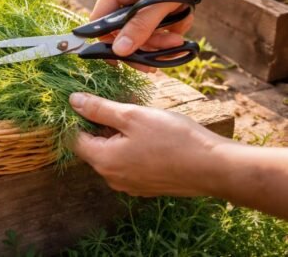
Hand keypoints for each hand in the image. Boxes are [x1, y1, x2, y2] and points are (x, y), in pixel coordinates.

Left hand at [69, 92, 226, 196]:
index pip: (75, 138)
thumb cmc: (174, 139)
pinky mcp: (147, 185)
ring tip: (137, 117)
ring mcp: (130, 184)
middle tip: (117, 105)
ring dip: (118, 135)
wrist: (214, 167)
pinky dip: (132, 147)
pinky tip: (149, 134)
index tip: (89, 101)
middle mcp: (113, 178)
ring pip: (112, 154)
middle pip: (93, 147)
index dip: (78, 117)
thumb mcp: (132, 116)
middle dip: (100, 125)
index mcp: (104, 161)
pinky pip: (129, 163)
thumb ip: (99, 109)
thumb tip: (73, 100)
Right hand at [92, 0, 235, 71]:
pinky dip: (174, 29)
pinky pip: (162, 26)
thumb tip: (119, 51)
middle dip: (144, 43)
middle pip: (124, 30)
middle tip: (164, 52)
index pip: (100, 20)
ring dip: (161, 40)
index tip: (122, 62)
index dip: (108, 42)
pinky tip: (188, 18)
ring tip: (180, 40)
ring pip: (145, 30)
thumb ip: (141, 25)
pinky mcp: (164, 2)